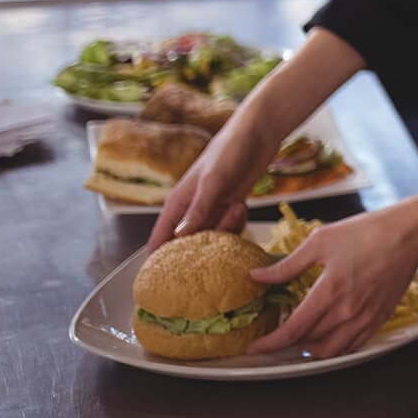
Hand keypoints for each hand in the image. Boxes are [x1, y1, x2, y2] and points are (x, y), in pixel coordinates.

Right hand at [149, 109, 281, 249]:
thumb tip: (179, 237)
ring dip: (226, 230)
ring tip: (235, 206)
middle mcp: (191, 210)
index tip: (167, 282)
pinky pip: (231, 228)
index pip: (159, 240)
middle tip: (220, 235)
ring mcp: (212, 209)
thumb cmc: (228, 151)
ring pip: (213, 238)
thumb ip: (198, 210)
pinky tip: (241, 206)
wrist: (257, 135)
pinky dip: (238, 223)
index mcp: (177, 205)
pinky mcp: (230, 207)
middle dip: (203, 248)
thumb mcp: (212, 182)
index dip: (159, 262)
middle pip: (188, 245)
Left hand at [245, 204, 417, 358]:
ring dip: (311, 348)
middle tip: (277, 333)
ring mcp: (366, 318)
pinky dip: (336, 347)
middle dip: (288, 343)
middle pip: (309, 342)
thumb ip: (287, 265)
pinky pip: (353, 346)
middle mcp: (348, 311)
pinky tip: (328, 334)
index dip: (270, 343)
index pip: (293, 330)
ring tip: (302, 335)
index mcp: (330, 291)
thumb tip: (258, 277)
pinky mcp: (380, 318)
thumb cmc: (366, 232)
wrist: (409, 234)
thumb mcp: (321, 241)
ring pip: (331, 350)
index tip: (255, 347)